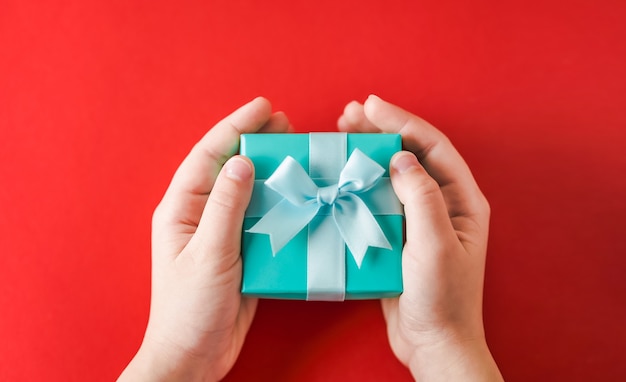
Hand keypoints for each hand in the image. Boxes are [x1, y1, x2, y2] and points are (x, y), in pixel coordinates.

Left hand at [119, 97, 290, 380]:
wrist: (194, 356)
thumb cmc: (190, 308)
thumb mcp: (209, 254)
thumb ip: (226, 206)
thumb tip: (241, 162)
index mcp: (182, 208)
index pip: (209, 155)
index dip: (236, 126)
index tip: (263, 106)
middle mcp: (201, 214)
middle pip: (230, 165)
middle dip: (255, 141)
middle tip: (286, 123)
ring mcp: (222, 232)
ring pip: (249, 189)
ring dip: (272, 170)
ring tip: (296, 150)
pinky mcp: (241, 250)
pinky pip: (262, 217)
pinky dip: (280, 202)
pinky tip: (299, 194)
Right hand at [338, 95, 502, 380]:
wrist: (432, 342)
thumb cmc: (443, 298)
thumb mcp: (435, 245)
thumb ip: (421, 198)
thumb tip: (400, 159)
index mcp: (461, 200)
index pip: (432, 147)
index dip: (402, 122)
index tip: (372, 105)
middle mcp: (442, 204)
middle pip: (410, 155)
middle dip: (380, 131)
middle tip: (348, 115)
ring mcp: (418, 219)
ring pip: (390, 175)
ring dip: (366, 154)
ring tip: (340, 134)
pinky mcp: (397, 235)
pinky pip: (377, 200)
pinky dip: (359, 184)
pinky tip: (341, 175)